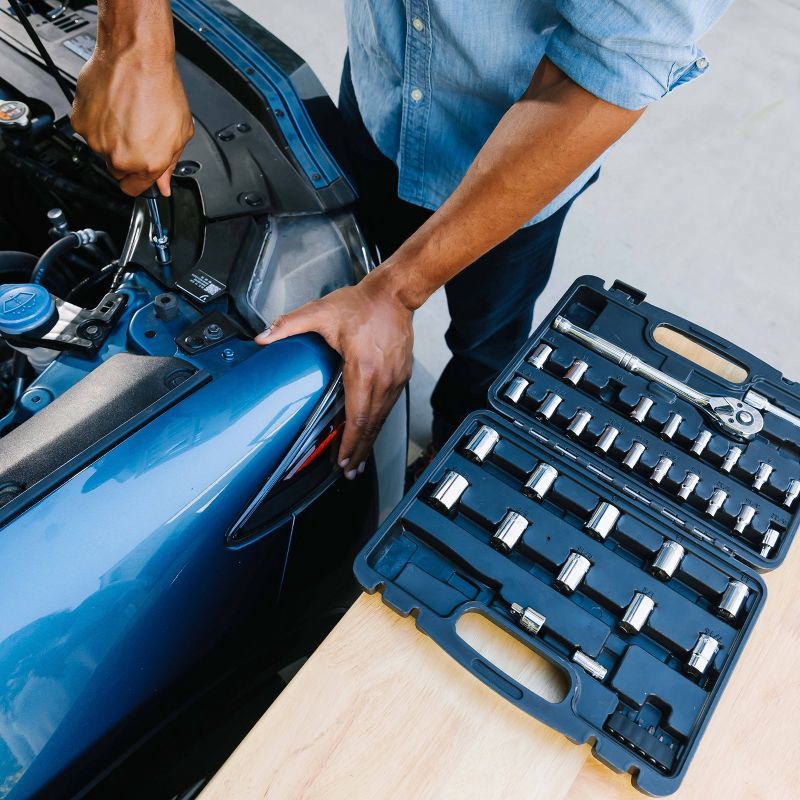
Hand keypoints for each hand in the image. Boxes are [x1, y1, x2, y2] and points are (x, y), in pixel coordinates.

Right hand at [71, 33, 192, 195]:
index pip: (135, 190)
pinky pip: (88, 131)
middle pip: (118, 172)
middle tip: (137, 135)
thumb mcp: (180, 132)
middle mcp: (120, 156)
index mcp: (147, 163)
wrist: (136, 55)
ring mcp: (97, 140)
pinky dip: (97, 123)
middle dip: (127, 159)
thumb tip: (163, 184)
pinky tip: (112, 108)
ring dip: (112, 139)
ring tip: (126, 116)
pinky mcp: (80, 122)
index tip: (141, 173)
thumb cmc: (160, 88)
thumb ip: (169, 164)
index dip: (140, 181)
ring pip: (102, 151)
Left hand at [255, 270, 413, 478]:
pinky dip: (378, 424)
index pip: (357, 416)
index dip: (349, 442)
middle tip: (348, 470)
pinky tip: (370, 432)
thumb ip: (289, 324)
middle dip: (358, 451)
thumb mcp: (321, 312)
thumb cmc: (362, 305)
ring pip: (381, 419)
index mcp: (364, 369)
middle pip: (371, 425)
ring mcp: (395, 380)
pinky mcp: (400, 376)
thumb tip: (264, 337)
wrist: (394, 295)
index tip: (341, 459)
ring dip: (369, 441)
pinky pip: (388, 407)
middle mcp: (383, 379)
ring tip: (357, 460)